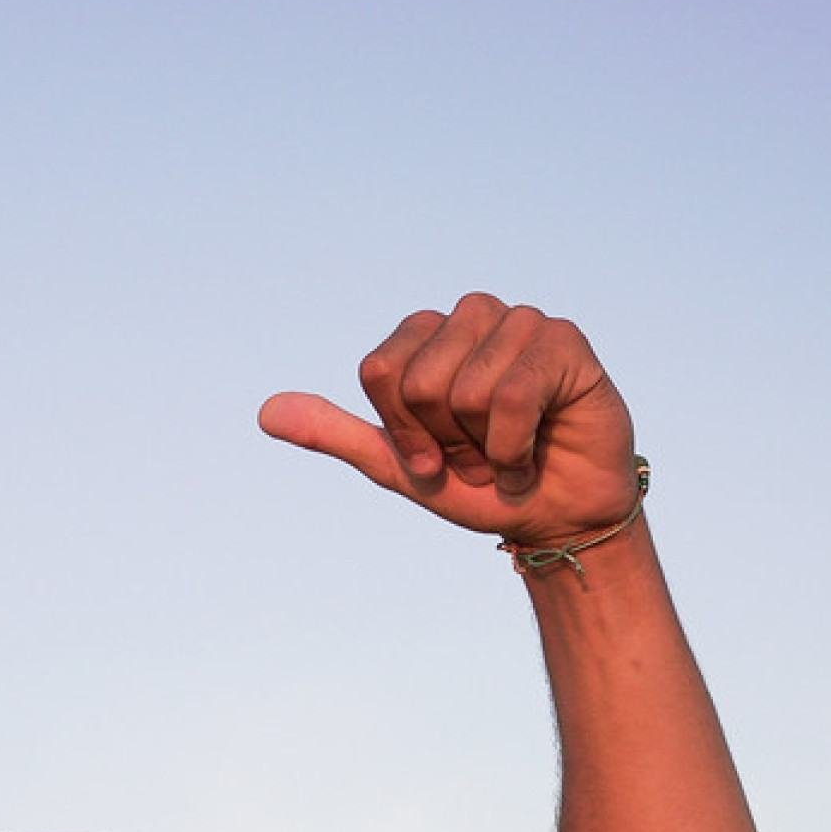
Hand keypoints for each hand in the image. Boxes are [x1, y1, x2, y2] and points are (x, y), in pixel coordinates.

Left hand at [257, 293, 638, 545]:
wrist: (552, 515)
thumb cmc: (477, 484)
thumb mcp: (397, 464)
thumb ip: (335, 435)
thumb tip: (266, 412)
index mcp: (425, 335)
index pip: (379, 373)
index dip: (402, 432)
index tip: (430, 457)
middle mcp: (470, 315)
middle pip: (419, 384)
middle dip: (445, 442)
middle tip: (477, 455)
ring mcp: (520, 321)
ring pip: (467, 392)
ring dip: (484, 448)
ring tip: (507, 452)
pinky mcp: (565, 341)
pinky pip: (515, 397)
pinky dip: (515, 449)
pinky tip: (532, 455)